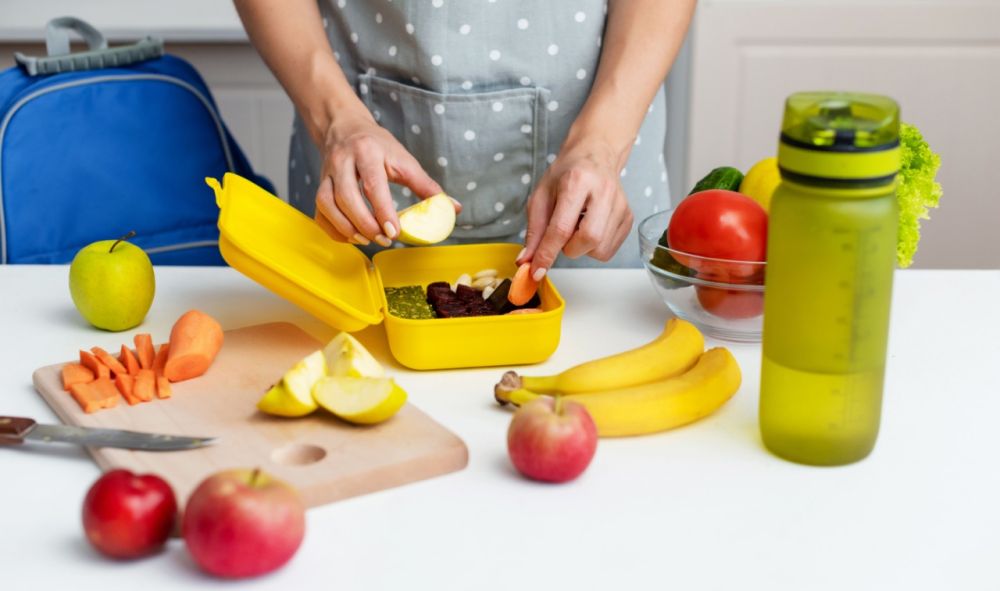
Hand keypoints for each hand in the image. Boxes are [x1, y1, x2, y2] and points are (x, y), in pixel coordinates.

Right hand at [313, 112, 450, 245]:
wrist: (344, 127)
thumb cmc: (378, 146)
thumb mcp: (404, 160)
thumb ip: (427, 186)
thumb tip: (453, 208)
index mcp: (367, 152)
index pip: (373, 184)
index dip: (383, 211)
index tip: (394, 232)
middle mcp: (343, 161)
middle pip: (346, 197)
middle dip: (365, 224)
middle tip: (383, 239)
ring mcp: (326, 173)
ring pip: (326, 204)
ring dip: (346, 228)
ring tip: (366, 239)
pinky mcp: (319, 185)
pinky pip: (319, 212)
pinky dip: (333, 229)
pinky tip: (350, 236)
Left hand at [518, 139, 633, 276]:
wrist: (595, 155)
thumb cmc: (566, 174)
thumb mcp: (541, 196)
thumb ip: (534, 230)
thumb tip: (527, 262)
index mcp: (578, 181)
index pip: (562, 227)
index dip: (547, 253)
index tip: (536, 271)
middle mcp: (605, 192)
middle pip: (589, 239)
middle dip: (570, 248)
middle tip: (562, 235)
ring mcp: (621, 205)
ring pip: (600, 249)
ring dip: (581, 248)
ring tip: (577, 226)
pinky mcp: (629, 217)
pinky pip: (609, 250)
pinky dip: (594, 247)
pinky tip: (589, 226)